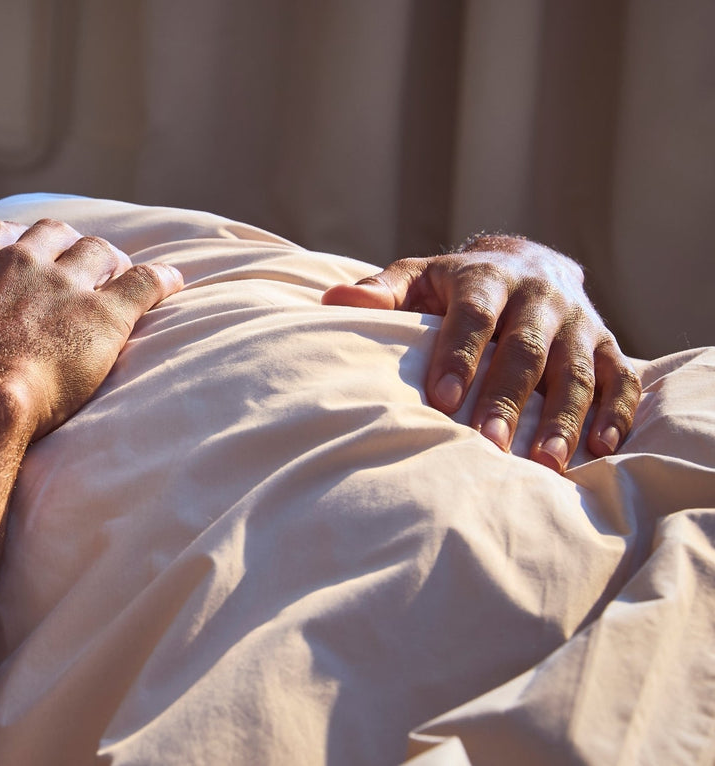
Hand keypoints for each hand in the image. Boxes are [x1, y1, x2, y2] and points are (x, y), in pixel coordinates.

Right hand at [0, 218, 184, 439]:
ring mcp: (67, 285)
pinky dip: (160, 279)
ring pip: (99, 252)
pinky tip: (172, 282)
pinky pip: (145, 282)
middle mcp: (20, 263)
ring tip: (117, 274)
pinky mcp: (106, 315)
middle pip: (53, 234)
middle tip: (73, 262)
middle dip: (65, 244)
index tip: (18, 250)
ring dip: (109, 260)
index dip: (10, 240)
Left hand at [322, 234, 640, 470]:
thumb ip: (381, 292)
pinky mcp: (607, 344)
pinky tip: (601, 449)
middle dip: (507, 399)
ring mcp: (579, 322)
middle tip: (487, 446)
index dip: (459, 355)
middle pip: (526, 350)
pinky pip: (620, 379)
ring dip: (563, 418)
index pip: (474, 316)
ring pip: (576, 371)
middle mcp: (539, 297)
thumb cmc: (456, 285)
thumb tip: (333, 299)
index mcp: (487, 278)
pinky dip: (615, 413)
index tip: (442, 399)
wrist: (528, 262)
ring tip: (544, 463)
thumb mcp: (418, 276)